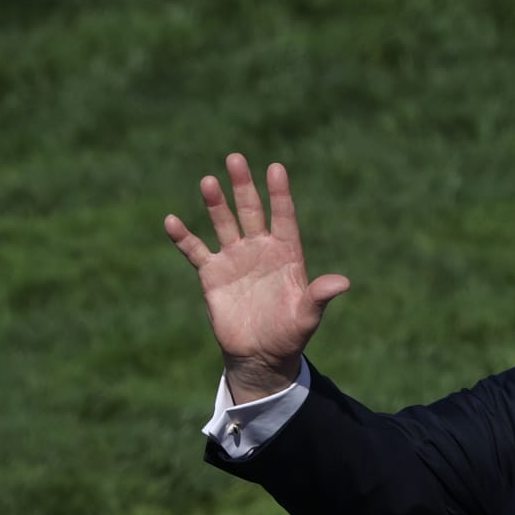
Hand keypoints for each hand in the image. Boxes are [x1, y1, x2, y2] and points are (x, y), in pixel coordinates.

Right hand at [164, 154, 350, 402]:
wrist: (260, 355)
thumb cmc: (289, 334)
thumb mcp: (307, 316)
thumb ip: (319, 296)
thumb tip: (343, 282)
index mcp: (286, 253)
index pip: (283, 217)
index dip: (279, 194)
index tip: (276, 169)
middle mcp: (259, 249)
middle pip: (250, 210)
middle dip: (243, 186)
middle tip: (235, 159)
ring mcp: (234, 258)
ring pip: (224, 223)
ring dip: (215, 203)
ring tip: (208, 181)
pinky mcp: (212, 274)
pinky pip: (195, 251)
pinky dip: (183, 237)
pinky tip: (171, 221)